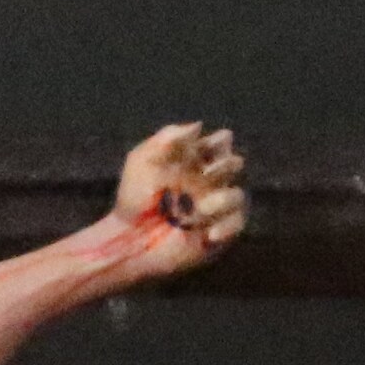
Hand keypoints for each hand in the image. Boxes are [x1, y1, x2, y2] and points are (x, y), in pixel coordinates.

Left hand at [111, 122, 249, 276]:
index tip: (206, 147)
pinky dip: (227, 227)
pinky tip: (209, 233)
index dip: (219, 141)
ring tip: (201, 207)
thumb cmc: (133, 198)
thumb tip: (198, 126)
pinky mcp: (217, 233)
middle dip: (225, 165)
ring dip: (223, 198)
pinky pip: (236, 225)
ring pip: (237, 195)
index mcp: (195, 162)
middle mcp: (209, 182)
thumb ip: (167, 138)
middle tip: (208, 172)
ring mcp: (215, 208)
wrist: (127, 238)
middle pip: (234, 164)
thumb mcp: (142, 160)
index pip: (220, 143)